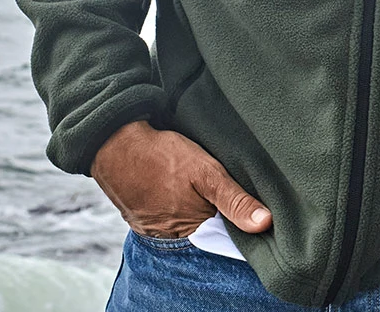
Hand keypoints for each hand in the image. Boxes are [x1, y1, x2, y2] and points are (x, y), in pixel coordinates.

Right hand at [90, 119, 272, 239]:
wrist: (115, 143)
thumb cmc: (163, 156)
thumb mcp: (206, 172)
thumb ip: (234, 199)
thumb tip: (264, 224)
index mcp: (191, 229)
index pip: (223, 236)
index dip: (235, 221)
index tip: (243, 205)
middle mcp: (171, 236)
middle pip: (204, 230)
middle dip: (214, 215)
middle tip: (215, 189)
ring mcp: (153, 228)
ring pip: (184, 223)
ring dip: (192, 209)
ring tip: (193, 186)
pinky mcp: (140, 216)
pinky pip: (164, 216)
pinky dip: (172, 205)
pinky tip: (174, 188)